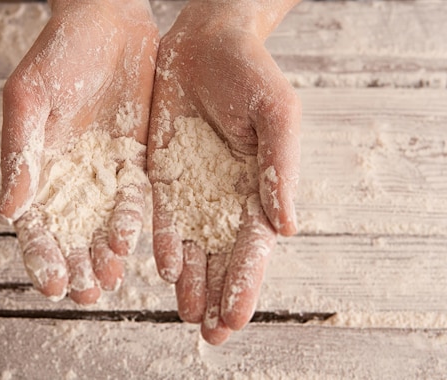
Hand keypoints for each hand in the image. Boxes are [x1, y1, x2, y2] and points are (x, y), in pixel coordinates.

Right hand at [0, 0, 157, 304]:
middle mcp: (70, 175)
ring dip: (103, 254)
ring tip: (109, 281)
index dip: (41, 255)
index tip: (53, 285)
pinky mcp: (134, 158)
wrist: (108, 22)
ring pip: (102, 223)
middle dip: (76, 265)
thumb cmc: (58, 54)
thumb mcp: (30, 100)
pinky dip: (132, 222)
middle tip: (86, 295)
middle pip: (70, 232)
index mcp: (37, 166)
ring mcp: (103, 170)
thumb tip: (5, 213)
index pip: (35, 222)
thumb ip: (20, 155)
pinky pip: (134, 197)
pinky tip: (132, 245)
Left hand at [148, 0, 300, 343]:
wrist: (206, 41)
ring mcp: (191, 188)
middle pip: (221, 256)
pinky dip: (161, 242)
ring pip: (190, 244)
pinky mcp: (161, 173)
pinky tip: (162, 266)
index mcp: (258, 188)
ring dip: (190, 281)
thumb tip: (286, 229)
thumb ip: (279, 170)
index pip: (252, 247)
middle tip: (210, 334)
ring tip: (185, 313)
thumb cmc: (252, 74)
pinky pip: (159, 215)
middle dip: (217, 295)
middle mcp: (224, 196)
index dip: (246, 283)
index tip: (235, 317)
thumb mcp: (276, 116)